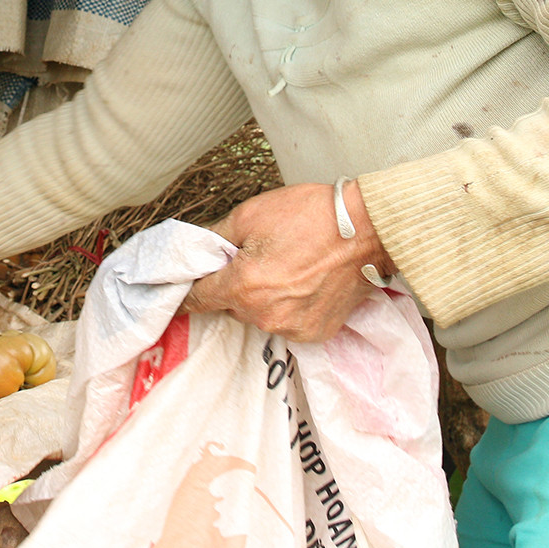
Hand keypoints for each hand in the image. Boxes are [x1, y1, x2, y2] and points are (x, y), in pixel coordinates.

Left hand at [183, 180, 391, 343]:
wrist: (368, 230)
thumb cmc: (310, 216)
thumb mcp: (250, 214)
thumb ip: (215, 238)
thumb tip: (195, 251)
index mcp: (243, 287)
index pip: (197, 300)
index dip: (187, 290)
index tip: (180, 288)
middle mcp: (264, 316)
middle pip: (230, 306)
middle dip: (233, 286)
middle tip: (253, 259)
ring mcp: (292, 328)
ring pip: (259, 315)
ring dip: (262, 298)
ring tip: (285, 268)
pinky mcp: (316, 333)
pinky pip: (287, 322)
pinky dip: (289, 307)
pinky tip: (304, 283)